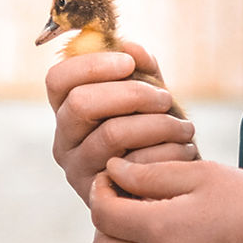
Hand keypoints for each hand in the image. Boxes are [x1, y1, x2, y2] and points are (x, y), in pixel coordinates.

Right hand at [46, 42, 197, 205]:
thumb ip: (139, 71)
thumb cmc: (153, 138)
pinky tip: (184, 151)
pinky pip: (133, 166)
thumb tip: (130, 47)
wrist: (165, 191)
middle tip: (165, 98)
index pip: (58, 79)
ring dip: (158, 124)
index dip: (92, 65)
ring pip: (112, 133)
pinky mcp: (100, 195)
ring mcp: (78, 170)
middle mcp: (64, 141)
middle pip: (80, 103)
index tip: (128, 63)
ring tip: (185, 128)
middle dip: (131, 93)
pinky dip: (167, 153)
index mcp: (66, 111)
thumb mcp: (146, 100)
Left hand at [89, 158, 242, 242]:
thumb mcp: (203, 175)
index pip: (104, 213)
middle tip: (119, 196)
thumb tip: (114, 170)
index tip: (113, 174)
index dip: (100, 189)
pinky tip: (153, 238)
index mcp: (161, 230)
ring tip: (136, 216)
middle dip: (101, 220)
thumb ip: (151, 173)